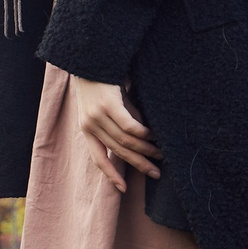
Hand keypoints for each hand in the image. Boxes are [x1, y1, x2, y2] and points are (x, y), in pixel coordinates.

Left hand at [68, 74, 160, 191]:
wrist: (90, 58)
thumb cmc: (101, 82)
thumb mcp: (108, 107)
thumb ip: (121, 123)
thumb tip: (141, 138)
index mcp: (86, 130)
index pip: (98, 159)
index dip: (111, 175)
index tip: (124, 189)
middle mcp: (90, 126)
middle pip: (118, 152)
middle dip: (138, 164)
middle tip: (156, 174)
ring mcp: (97, 116)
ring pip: (125, 141)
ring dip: (145, 150)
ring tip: (160, 155)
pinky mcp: (108, 105)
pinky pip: (129, 126)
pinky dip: (143, 133)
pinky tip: (154, 137)